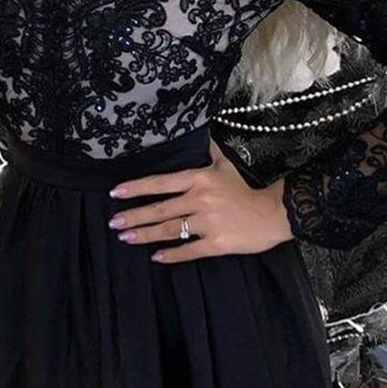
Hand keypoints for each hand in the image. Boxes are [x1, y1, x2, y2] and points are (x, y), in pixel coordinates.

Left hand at [107, 138, 294, 263]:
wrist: (273, 213)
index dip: (137, 188)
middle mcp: (200, 199)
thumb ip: (210, 150)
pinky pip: (189, 250)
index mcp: (199, 179)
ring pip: (170, 230)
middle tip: (113, 222)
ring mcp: (208, 222)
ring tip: (125, 238)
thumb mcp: (225, 164)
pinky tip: (156, 257)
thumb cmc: (246, 188)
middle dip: (134, 216)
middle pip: (160, 209)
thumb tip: (201, 130)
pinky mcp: (216, 243)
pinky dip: (172, 255)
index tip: (116, 193)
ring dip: (145, 235)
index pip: (161, 182)